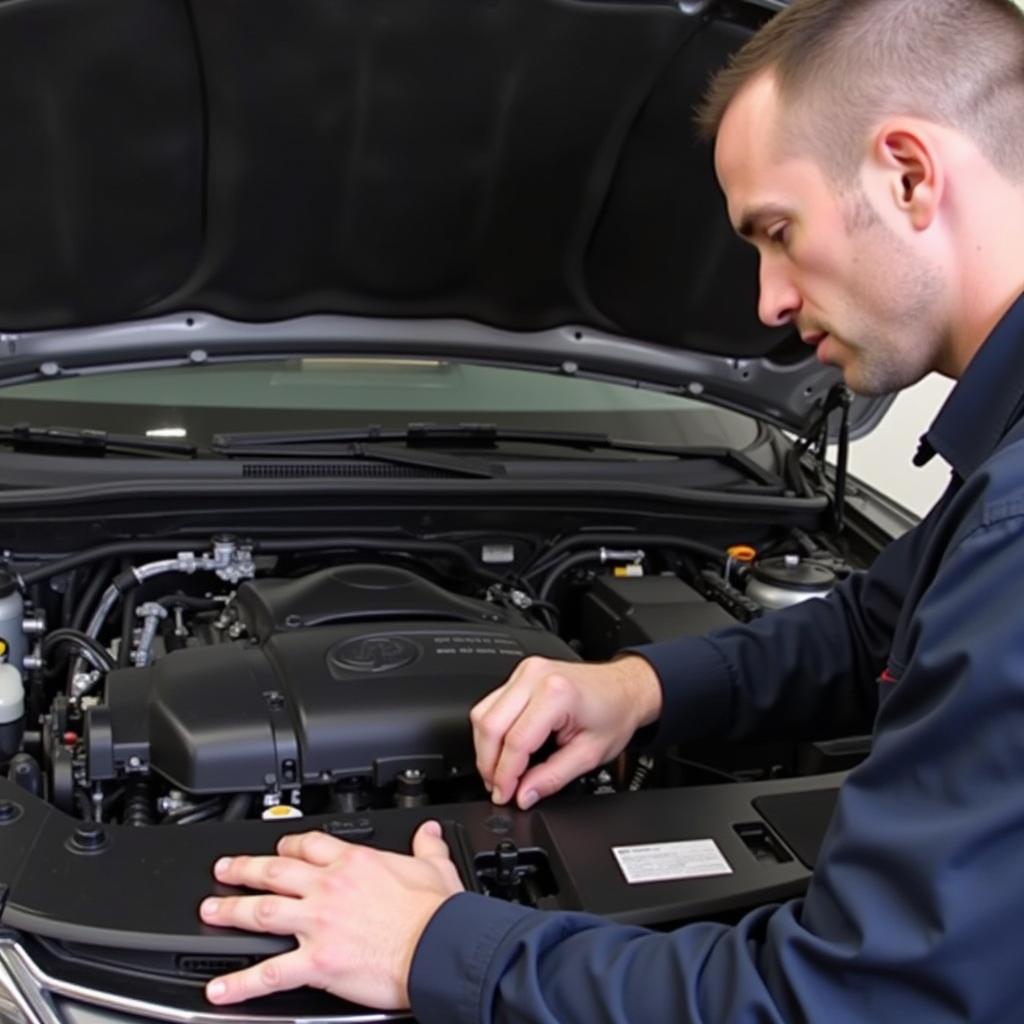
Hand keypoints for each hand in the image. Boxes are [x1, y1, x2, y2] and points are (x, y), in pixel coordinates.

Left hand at [199, 821, 462, 1009]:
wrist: (437, 947)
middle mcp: (330, 888)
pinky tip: (219, 990)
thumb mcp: (435, 868)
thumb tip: (429, 831)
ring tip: (210, 911)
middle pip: (275, 871)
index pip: (310, 845)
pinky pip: (270, 973)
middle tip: (223, 870)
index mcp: (356, 863)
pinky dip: (239, 983)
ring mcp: (318, 924)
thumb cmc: (436, 913)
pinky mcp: (316, 962)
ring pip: (263, 912)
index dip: (289, 846)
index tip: (280, 849)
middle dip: (244, 869)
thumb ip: (427, 846)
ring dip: (231, 911)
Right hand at [471, 654, 661, 809]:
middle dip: (489, 764)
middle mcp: (536, 676)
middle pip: (490, 725)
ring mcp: (525, 671)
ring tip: (499, 772)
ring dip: (485, 748)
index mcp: (557, 694)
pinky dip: (491, 730)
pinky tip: (502, 749)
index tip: (504, 795)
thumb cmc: (614, 713)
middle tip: (498, 788)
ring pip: (483, 713)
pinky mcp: (520, 673)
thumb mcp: (589, 755)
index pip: (516, 741)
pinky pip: (491, 703)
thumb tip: (523, 794)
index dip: (506, 775)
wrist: (624, 688)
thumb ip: (552, 778)